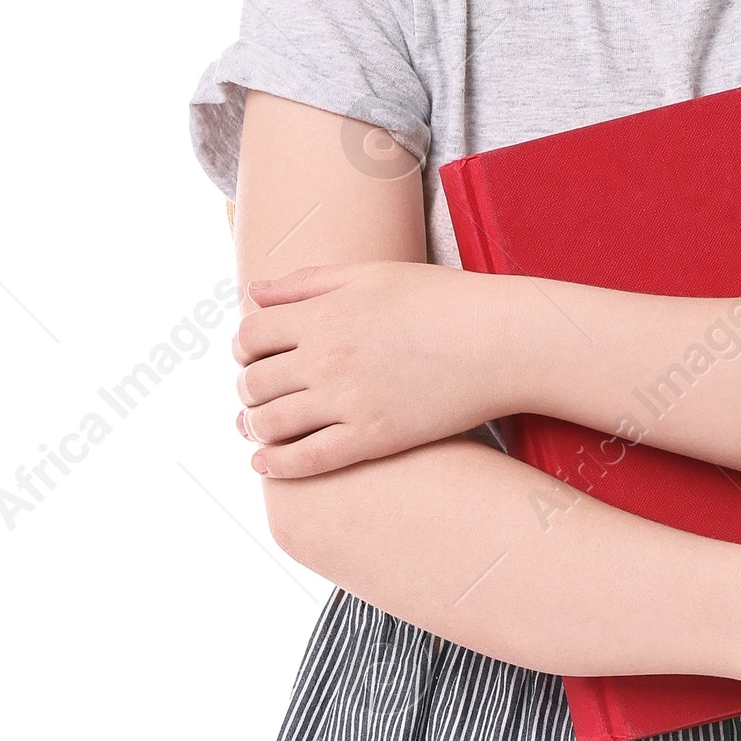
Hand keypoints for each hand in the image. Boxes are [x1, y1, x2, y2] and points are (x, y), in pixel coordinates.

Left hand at [232, 261, 487, 478]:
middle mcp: (327, 358)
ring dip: (252, 427)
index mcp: (324, 314)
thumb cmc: (441, 300)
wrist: (499, 341)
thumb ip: (308, 283)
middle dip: (245, 389)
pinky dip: (276, 466)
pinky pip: (306, 460)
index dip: (241, 347)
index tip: (249, 355)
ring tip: (254, 428)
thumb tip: (253, 293)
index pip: (250, 335)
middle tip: (252, 394)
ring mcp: (348, 401)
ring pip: (271, 424)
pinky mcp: (373, 438)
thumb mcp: (371, 275)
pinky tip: (265, 465)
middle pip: (254, 382)